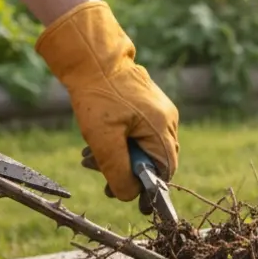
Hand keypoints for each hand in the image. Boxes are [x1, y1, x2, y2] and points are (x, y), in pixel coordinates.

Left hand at [35, 2, 178, 201]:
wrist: (91, 56)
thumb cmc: (97, 95)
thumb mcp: (103, 139)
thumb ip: (117, 171)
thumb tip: (128, 196)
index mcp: (162, 127)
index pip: (165, 170)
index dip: (150, 188)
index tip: (134, 202)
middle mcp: (167, 119)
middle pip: (154, 160)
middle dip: (128, 172)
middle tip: (102, 177)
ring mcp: (159, 110)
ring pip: (144, 146)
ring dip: (119, 157)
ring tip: (90, 156)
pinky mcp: (147, 104)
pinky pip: (139, 132)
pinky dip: (120, 142)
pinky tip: (98, 140)